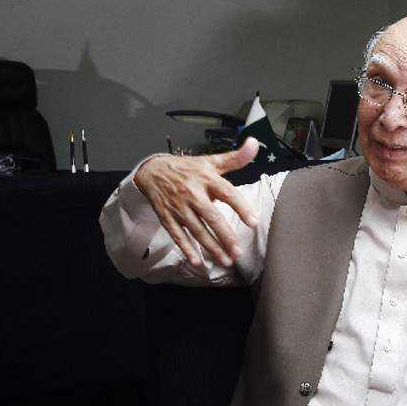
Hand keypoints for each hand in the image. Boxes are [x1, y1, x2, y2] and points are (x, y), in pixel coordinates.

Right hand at [133, 138, 260, 267]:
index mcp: (206, 178)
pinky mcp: (168, 218)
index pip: (227, 193)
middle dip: (225, 236)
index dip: (241, 207)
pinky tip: (197, 262)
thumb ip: (236, 158)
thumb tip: (254, 143)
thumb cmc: (187, 168)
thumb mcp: (211, 161)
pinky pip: (178, 236)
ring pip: (197, 230)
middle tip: (238, 252)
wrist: (152, 171)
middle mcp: (193, 193)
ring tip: (226, 260)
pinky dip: (187, 249)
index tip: (253, 222)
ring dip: (211, 247)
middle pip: (212, 217)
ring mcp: (179, 207)